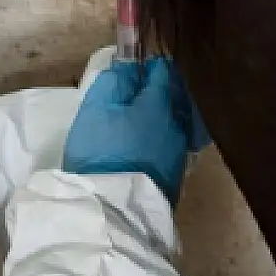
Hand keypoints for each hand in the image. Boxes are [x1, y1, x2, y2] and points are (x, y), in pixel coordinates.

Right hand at [62, 56, 207, 206]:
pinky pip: (174, 142)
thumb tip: (128, 67)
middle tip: (139, 90)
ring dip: (163, 113)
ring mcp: (180, 150)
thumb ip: (114, 82)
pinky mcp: (177, 173)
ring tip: (143, 116)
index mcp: (160, 103)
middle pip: (175, 95)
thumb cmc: (100, 151)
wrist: (114, 209)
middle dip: (160, 88)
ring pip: (177, 120)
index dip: (148, 66)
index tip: (135, 68)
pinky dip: (164, 135)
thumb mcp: (95, 109)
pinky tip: (148, 140)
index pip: (162, 71)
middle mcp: (178, 124)